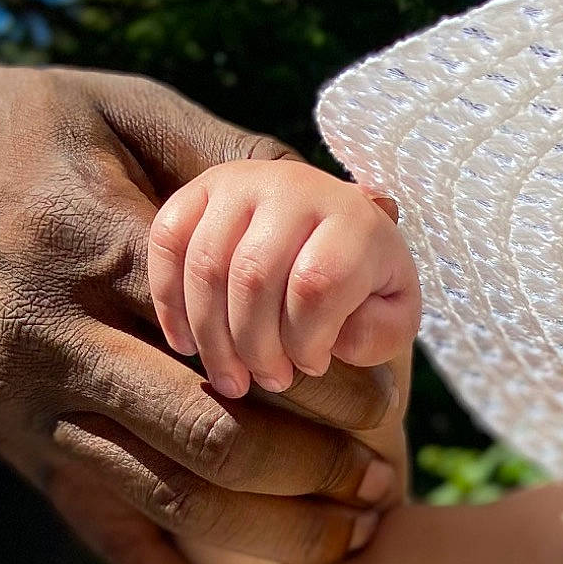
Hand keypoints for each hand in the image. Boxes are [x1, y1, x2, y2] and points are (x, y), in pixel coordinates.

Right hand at [0, 55, 399, 563]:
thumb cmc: (46, 135)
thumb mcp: (134, 116)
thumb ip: (246, 162)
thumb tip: (373, 209)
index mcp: (86, 247)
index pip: (232, 336)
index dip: (322, 378)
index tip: (387, 396)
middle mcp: (53, 342)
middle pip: (213, 435)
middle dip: (314, 467)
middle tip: (386, 477)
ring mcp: (34, 415)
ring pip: (178, 503)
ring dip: (281, 534)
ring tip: (357, 530)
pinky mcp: (30, 463)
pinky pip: (122, 554)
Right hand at [149, 163, 421, 401]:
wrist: (337, 234)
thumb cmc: (366, 286)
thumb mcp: (395, 314)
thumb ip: (380, 332)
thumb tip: (335, 339)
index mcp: (352, 217)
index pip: (315, 285)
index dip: (307, 340)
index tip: (312, 367)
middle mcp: (293, 186)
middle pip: (253, 277)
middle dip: (256, 346)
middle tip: (268, 381)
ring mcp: (239, 182)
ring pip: (207, 266)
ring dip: (214, 337)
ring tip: (233, 379)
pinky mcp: (198, 191)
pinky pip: (167, 242)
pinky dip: (170, 301)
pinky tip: (186, 345)